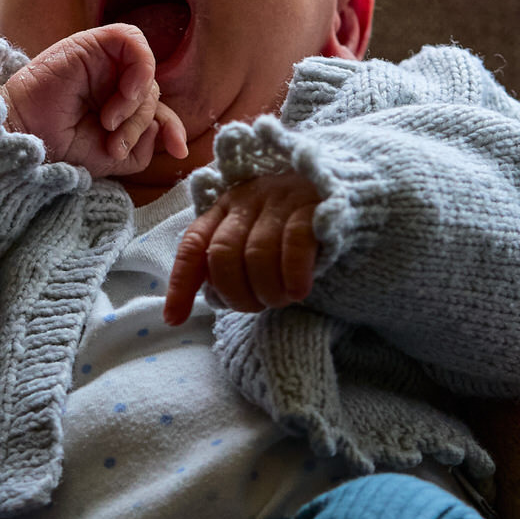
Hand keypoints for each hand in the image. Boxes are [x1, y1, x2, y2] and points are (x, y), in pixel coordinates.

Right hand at [0, 24, 188, 177]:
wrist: (25, 137)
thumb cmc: (59, 146)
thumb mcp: (111, 156)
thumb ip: (142, 144)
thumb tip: (162, 129)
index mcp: (116, 103)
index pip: (156, 108)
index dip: (172, 127)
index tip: (179, 150)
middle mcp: (112, 79)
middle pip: (151, 93)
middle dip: (140, 124)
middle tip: (114, 145)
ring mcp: (102, 60)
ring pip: (145, 71)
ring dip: (135, 105)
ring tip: (108, 124)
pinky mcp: (91, 43)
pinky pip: (132, 41)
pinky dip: (139, 68)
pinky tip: (124, 94)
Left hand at [164, 173, 322, 324]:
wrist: (345, 199)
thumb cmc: (291, 230)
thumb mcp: (253, 241)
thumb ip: (228, 264)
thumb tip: (203, 302)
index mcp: (223, 209)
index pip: (193, 246)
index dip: (180, 285)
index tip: (174, 320)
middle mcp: (246, 199)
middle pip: (223, 254)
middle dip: (236, 293)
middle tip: (257, 307)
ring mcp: (279, 198)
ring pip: (257, 253)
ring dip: (267, 289)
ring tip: (282, 300)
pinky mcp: (312, 204)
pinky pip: (294, 244)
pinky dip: (293, 275)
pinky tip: (299, 291)